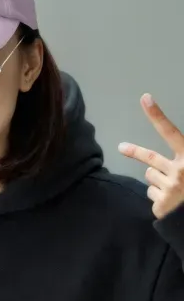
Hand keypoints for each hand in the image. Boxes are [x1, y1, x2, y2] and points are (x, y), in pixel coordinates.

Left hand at [118, 94, 183, 219]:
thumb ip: (181, 157)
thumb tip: (153, 159)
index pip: (171, 132)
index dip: (157, 115)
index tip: (145, 98)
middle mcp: (180, 170)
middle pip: (150, 159)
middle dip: (134, 152)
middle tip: (121, 147)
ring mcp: (169, 187)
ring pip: (150, 175)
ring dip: (158, 180)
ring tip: (174, 189)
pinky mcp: (161, 202)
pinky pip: (150, 192)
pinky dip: (158, 195)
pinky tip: (170, 200)